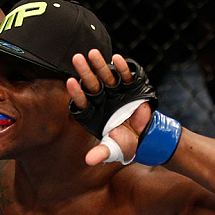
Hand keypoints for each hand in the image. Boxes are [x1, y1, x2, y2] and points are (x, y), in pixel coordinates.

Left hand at [66, 50, 153, 165]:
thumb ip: (101, 153)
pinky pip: (125, 77)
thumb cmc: (124, 144)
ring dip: (100, 65)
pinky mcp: (130, 89)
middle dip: (84, 71)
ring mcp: (115, 93)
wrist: (145, 138)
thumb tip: (89, 161)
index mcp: (94, 114)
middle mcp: (102, 101)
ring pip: (106, 77)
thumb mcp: (114, 149)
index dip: (76, 93)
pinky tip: (116, 59)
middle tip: (76, 58)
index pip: (82, 101)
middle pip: (91, 85)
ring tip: (93, 53)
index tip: (69, 82)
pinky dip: (122, 68)